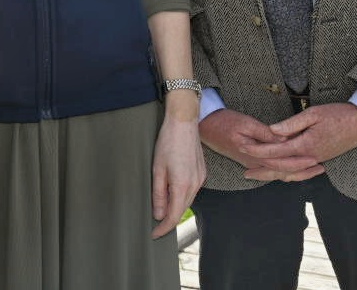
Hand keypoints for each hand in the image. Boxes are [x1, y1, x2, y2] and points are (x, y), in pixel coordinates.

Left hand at [150, 111, 205, 237]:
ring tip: (162, 209)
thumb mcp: (157, 169)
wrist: (184, 122)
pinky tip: (173, 191)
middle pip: (182, 210)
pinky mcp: (202, 172)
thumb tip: (159, 214)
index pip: (174, 216)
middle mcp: (195, 184)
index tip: (154, 234)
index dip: (163, 228)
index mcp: (182, 185)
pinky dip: (182, 195)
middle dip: (169, 219)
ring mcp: (200, 178)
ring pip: (187, 200)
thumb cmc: (168, 142)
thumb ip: (159, 194)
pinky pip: (192, 190)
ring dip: (176, 207)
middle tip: (155, 226)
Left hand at [237, 102, 356, 181]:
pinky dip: (288, 173)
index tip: (242, 147)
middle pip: (281, 168)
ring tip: (259, 175)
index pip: (275, 151)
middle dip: (262, 170)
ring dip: (273, 174)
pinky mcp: (322, 158)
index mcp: (305, 146)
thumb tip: (271, 131)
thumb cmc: (340, 114)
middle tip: (244, 172)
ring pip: (291, 172)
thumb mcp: (314, 114)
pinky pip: (300, 170)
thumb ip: (291, 124)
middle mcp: (310, 157)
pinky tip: (281, 172)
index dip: (257, 150)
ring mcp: (317, 159)